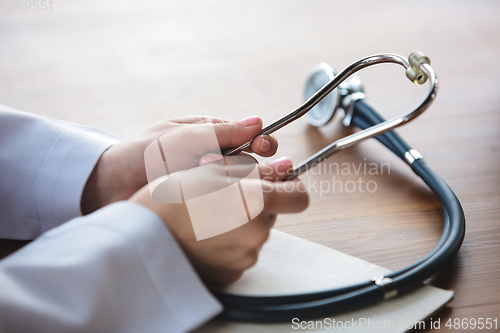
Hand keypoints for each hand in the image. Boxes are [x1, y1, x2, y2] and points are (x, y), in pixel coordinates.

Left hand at [81, 115, 278, 213]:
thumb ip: (220, 131)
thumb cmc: (142, 155)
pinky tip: (223, 205)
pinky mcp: (203, 208)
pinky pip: (226, 205)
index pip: (248, 138)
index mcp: (209, 136)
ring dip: (236, 185)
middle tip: (244, 172)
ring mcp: (209, 185)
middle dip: (249, 167)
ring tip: (218, 187)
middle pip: (249, 164)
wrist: (109, 188)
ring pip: (241, 186)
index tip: (266, 149)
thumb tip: (258, 122)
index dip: (261, 143)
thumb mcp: (183, 137)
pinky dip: (228, 204)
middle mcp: (213, 160)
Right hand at [130, 157, 308, 286]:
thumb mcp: (212, 171)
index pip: (299, 196)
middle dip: (255, 201)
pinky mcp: (231, 274)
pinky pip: (240, 252)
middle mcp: (257, 235)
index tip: (275, 181)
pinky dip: (228, 242)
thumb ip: (254, 169)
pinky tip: (204, 233)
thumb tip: (283, 169)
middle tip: (222, 193)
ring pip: (255, 232)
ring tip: (207, 214)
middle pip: (272, 213)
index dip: (290, 185)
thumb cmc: (171, 199)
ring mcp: (244, 258)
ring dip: (240, 221)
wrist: (141, 238)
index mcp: (256, 204)